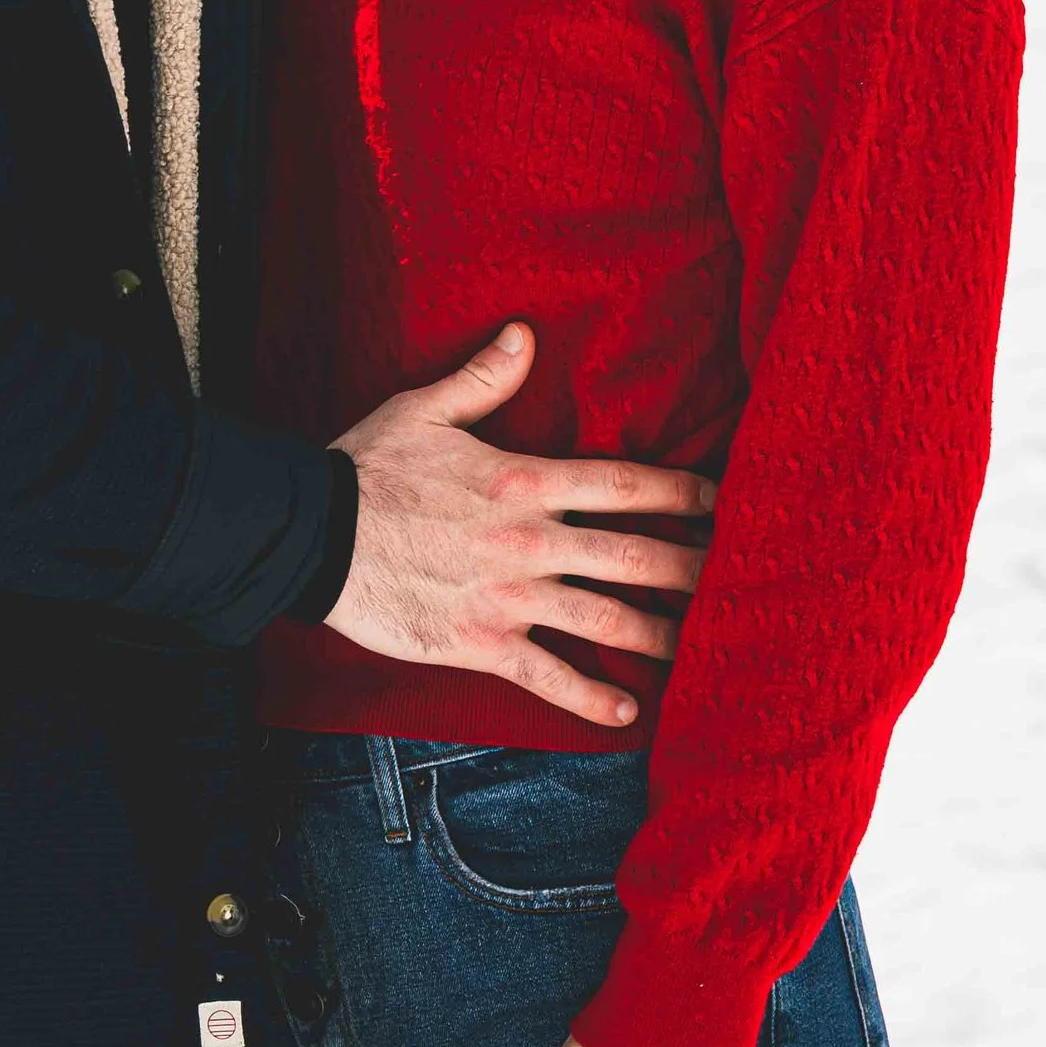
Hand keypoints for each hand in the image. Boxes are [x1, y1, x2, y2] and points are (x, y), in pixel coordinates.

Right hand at [327, 323, 713, 728]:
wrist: (312, 536)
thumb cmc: (369, 467)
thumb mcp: (424, 410)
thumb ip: (484, 378)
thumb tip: (526, 334)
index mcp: (524, 480)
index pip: (623, 483)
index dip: (680, 491)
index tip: (720, 500)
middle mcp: (530, 541)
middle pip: (633, 556)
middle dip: (691, 567)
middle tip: (733, 576)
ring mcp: (509, 598)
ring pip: (606, 621)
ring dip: (660, 635)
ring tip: (700, 646)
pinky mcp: (481, 643)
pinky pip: (548, 676)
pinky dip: (591, 698)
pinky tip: (629, 712)